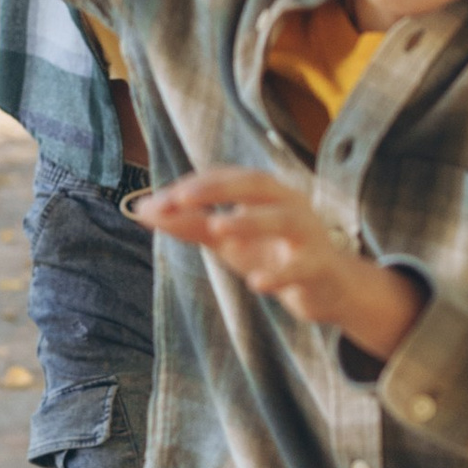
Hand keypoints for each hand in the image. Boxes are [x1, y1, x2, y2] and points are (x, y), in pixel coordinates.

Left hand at [130, 165, 422, 362]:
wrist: (326, 289)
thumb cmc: (272, 254)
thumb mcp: (226, 239)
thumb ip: (188, 224)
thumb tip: (140, 210)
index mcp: (265, 192)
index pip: (226, 178)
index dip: (193, 188)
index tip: (158, 203)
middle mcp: (289, 204)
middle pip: (256, 185)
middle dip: (218, 189)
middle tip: (181, 199)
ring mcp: (308, 234)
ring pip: (283, 219)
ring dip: (250, 221)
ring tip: (218, 227)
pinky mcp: (320, 267)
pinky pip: (301, 267)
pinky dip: (279, 274)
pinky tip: (256, 282)